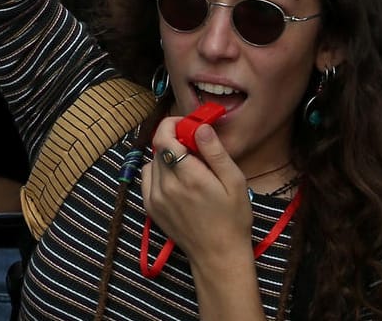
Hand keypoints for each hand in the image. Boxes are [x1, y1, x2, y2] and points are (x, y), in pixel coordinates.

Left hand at [141, 119, 251, 266]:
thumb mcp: (234, 182)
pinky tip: (176, 180)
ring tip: (188, 167)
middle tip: (194, 147)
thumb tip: (200, 127)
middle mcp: (166, 185)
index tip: (186, 125)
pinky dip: (158, 171)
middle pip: (159, 147)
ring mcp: (155, 197)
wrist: (218, 255)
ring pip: (153, 161)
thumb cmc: (232, 218)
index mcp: (188, 176)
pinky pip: (147, 177)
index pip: (163, 137)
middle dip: (174, 140)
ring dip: (167, 156)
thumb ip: (215, 152)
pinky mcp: (150, 206)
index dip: (172, 124)